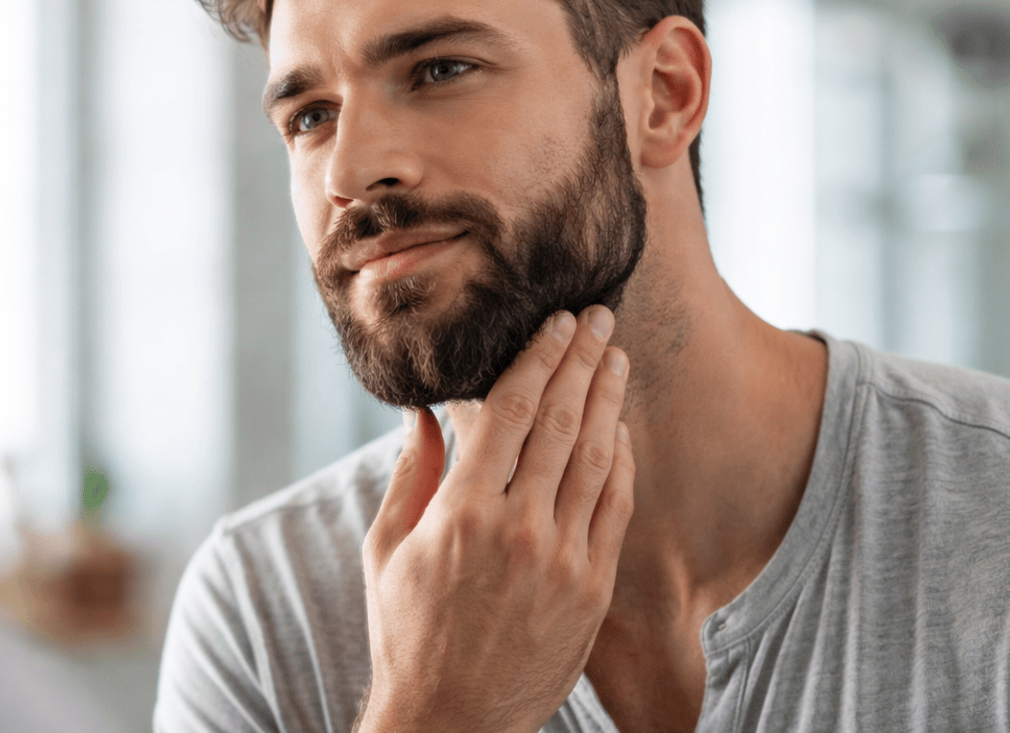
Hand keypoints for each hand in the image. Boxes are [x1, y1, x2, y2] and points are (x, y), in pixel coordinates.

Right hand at [357, 306, 634, 732]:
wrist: (452, 719)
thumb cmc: (405, 631)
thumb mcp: (386, 548)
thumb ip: (410, 473)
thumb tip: (423, 411)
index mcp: (461, 512)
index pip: (513, 412)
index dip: (540, 359)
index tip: (556, 322)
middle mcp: (518, 528)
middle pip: (562, 422)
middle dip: (582, 361)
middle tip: (599, 316)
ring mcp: (562, 560)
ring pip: (596, 459)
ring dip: (609, 401)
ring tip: (617, 357)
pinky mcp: (591, 589)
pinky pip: (614, 508)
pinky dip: (622, 462)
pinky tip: (621, 429)